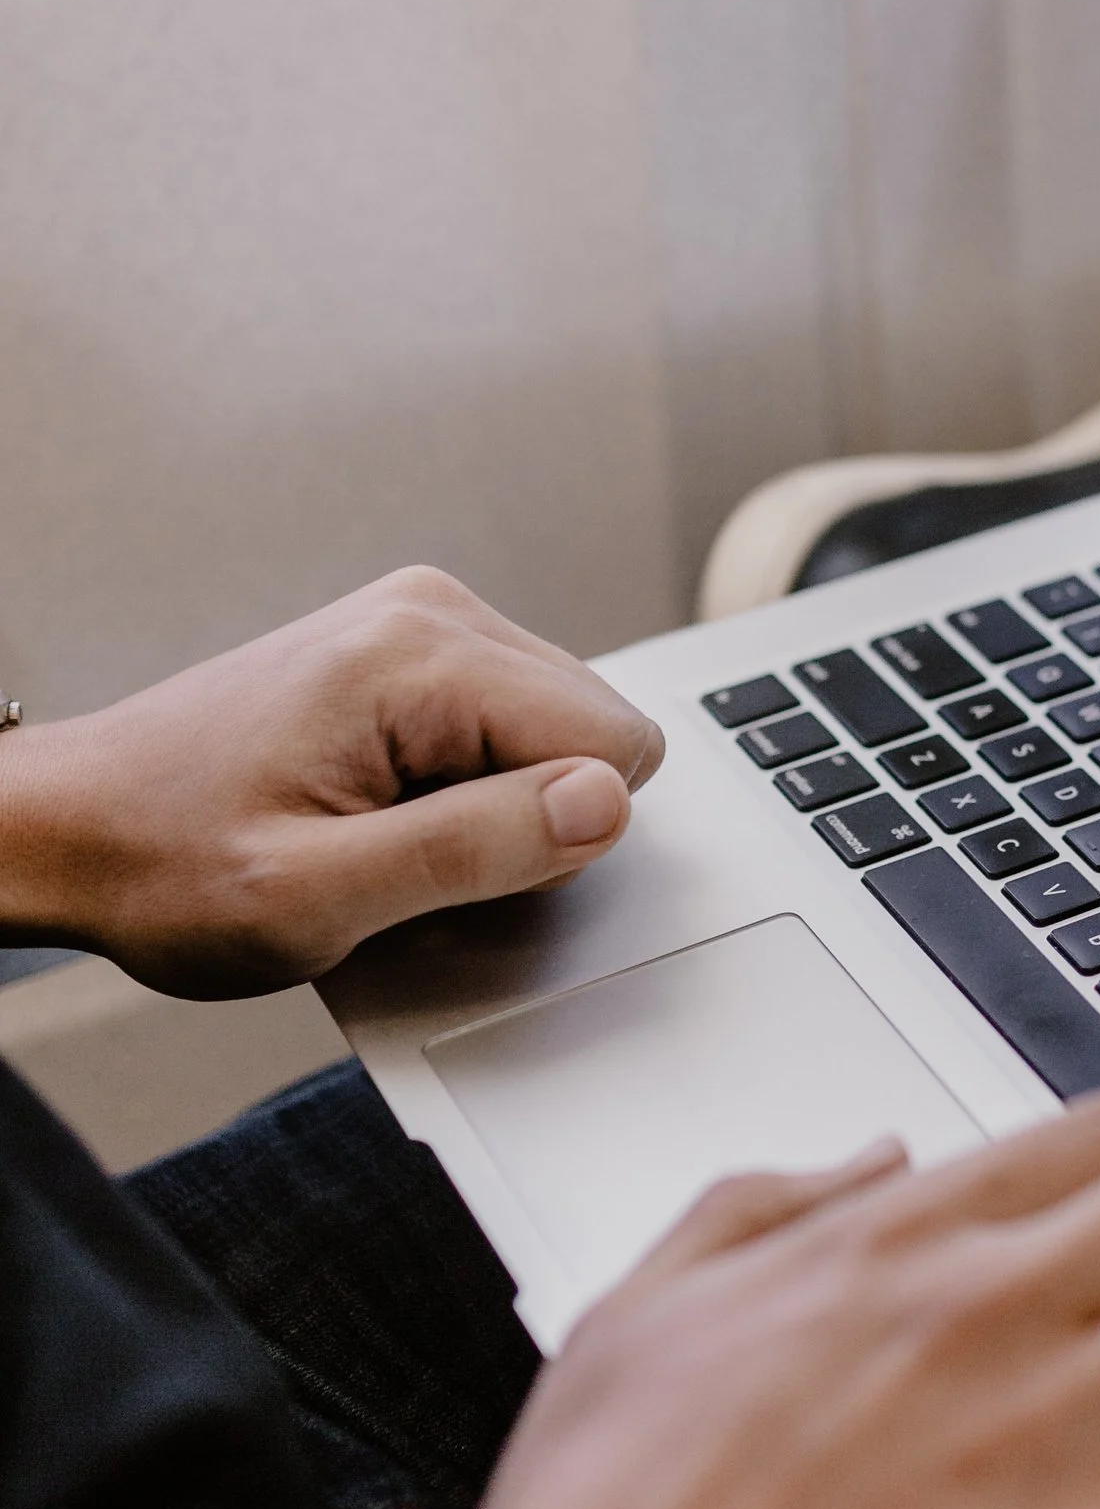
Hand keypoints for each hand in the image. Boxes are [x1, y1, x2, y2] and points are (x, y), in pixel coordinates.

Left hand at [0, 568, 661, 992]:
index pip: (615, 744)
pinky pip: (509, 723)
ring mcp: (422, 618)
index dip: (549, 838)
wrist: (75, 827)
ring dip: (492, 801)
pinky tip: (379, 804)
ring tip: (379, 826)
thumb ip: (473, 849)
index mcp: (418, 655)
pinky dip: (465, 781)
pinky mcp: (411, 644)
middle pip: (595, 729)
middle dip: (527, 815)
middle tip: (402, 850)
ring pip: (560, 730)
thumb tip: (603, 804)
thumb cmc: (169, 864)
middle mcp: (432, 610)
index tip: (443, 862)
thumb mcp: (316, 897)